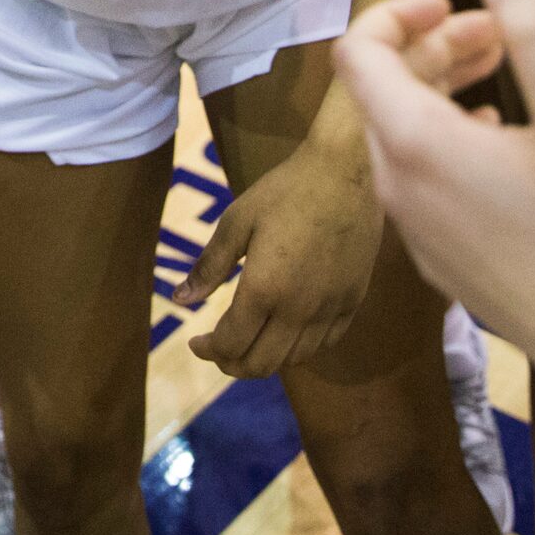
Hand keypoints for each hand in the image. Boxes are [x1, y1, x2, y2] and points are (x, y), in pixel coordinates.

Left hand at [171, 109, 385, 377]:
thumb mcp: (237, 221)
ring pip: (296, 359)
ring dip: (267, 358)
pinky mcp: (354, 300)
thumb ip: (209, 266)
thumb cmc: (286, 190)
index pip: (231, 344)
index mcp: (265, 289)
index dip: (208, 351)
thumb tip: (179, 299)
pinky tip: (287, 329)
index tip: (195, 341)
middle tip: (218, 348)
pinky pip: (326, 342)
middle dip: (232, 364)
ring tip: (250, 339)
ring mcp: (331, 308)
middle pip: (262, 364)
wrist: (348, 171)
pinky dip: (301, 347)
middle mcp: (300, 308)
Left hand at [333, 0, 534, 390]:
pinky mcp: (441, 262)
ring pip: (404, 135)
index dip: (398, 12)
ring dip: (444, 89)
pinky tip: (506, 139)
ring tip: (507, 70)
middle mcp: (397, 188)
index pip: (358, 51)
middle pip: (383, 91)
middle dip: (435, 46)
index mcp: (416, 144)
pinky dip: (450, 139)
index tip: (458, 1)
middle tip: (502, 31)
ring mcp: (415, 232)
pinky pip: (422, 180)